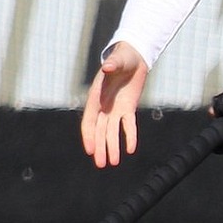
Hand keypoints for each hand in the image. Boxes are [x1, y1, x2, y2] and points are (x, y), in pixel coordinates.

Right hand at [81, 43, 148, 167]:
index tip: (90, 150)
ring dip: (111, 147)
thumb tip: (107, 67)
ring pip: (111, 132)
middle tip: (101, 164)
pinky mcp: (128, 108)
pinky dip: (129, 136)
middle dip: (100, 148)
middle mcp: (103, 106)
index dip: (89, 136)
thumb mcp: (118, 60)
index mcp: (95, 96)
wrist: (134, 57)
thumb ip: (112, 64)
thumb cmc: (122, 57)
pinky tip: (130, 149)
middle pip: (99, 131)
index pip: (89, 121)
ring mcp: (115, 109)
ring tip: (112, 163)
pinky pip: (128, 125)